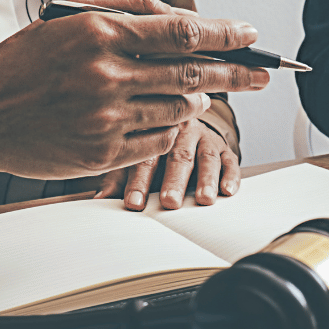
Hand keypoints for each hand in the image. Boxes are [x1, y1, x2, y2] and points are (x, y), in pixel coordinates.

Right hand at [0, 0, 268, 211]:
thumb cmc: (24, 64)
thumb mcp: (66, 20)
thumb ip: (124, 12)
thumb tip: (183, 19)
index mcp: (98, 33)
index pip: (182, 31)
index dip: (225, 34)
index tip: (250, 35)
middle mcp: (105, 75)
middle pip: (192, 72)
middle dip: (236, 72)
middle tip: (263, 74)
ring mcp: (105, 119)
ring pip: (178, 109)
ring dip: (196, 100)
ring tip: (199, 92)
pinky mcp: (102, 154)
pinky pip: (158, 141)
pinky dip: (169, 128)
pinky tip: (163, 117)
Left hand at [96, 114, 239, 209]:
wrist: (184, 123)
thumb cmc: (153, 147)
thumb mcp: (133, 158)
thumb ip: (118, 178)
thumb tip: (98, 201)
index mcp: (152, 132)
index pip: (145, 158)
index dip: (138, 182)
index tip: (133, 204)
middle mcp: (180, 131)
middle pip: (177, 156)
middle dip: (174, 181)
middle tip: (170, 203)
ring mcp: (204, 138)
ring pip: (206, 157)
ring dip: (206, 179)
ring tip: (204, 200)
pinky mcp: (224, 147)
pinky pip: (230, 160)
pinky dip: (230, 176)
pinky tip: (228, 191)